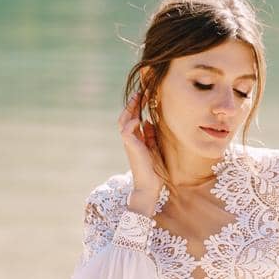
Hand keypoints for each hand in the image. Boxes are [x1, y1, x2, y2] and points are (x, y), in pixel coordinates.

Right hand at [118, 88, 165, 211]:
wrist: (150, 186)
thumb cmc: (153, 170)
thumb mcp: (154, 148)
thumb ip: (150, 136)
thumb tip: (147, 121)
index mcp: (136, 140)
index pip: (134, 118)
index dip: (138, 106)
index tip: (146, 95)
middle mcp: (130, 140)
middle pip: (127, 116)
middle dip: (133, 103)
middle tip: (141, 91)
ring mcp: (129, 143)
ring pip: (124, 120)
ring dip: (130, 108)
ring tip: (138, 98)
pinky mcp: (130, 146)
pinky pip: (127, 129)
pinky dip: (133, 122)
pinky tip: (141, 119)